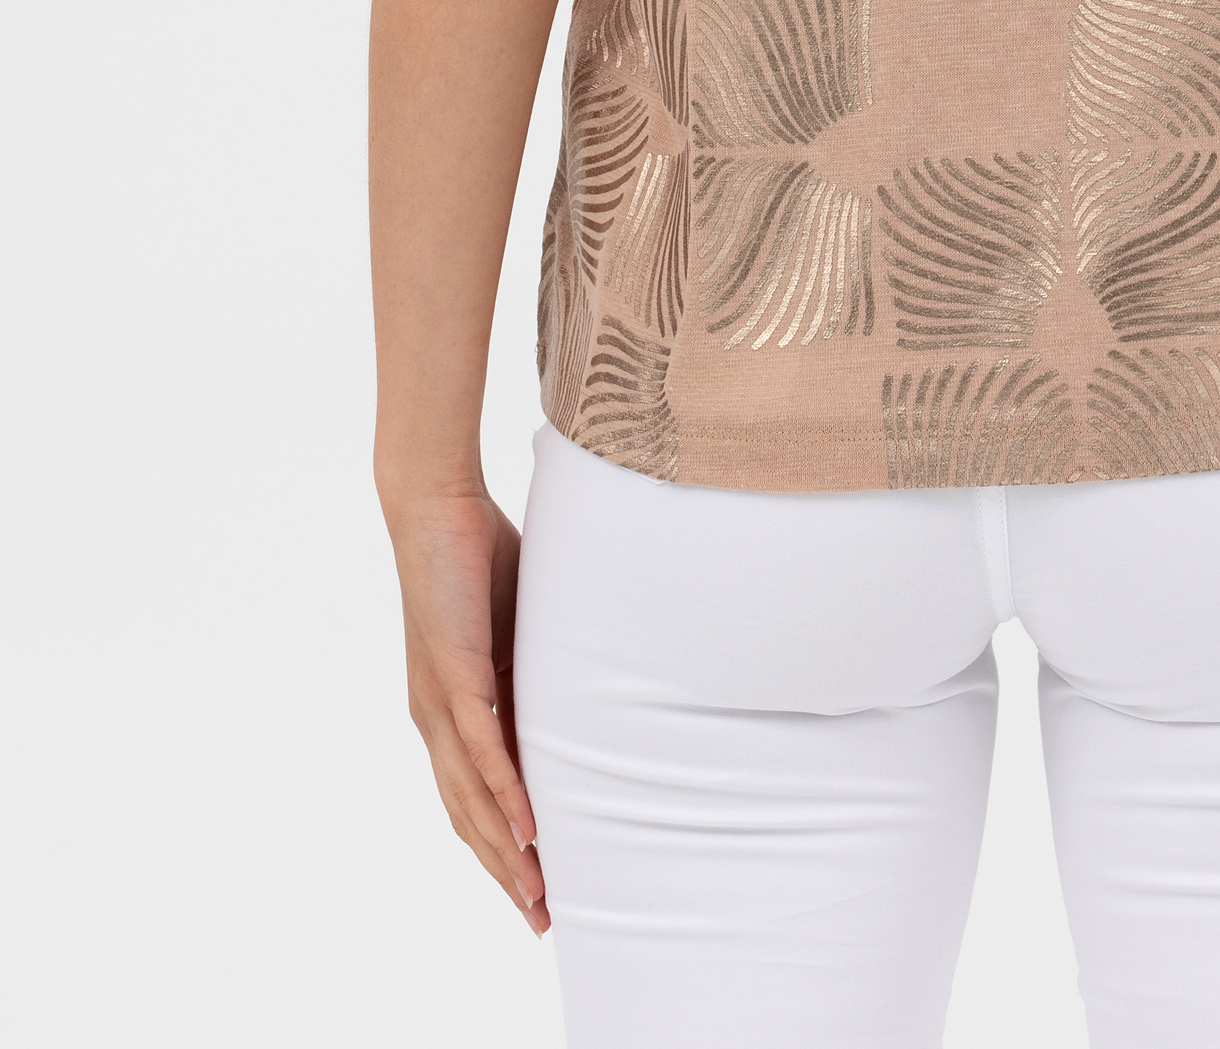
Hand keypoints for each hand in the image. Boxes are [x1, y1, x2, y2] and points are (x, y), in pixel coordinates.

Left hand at [385, 487, 548, 934]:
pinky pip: (481, 751)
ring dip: (507, 853)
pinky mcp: (453, 677)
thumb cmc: (476, 555)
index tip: (536, 891)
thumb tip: (583, 687)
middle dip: (505, 874)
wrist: (433, 504)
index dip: (502, 849)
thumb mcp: (521, 627)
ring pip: (473, 799)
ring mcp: (440, 703)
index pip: (474, 798)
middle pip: (470, 818)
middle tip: (543, 920)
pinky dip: (504, 795)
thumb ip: (538, 664)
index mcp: (448, 710)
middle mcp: (436, 720)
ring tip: (538, 895)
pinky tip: (527, 832)